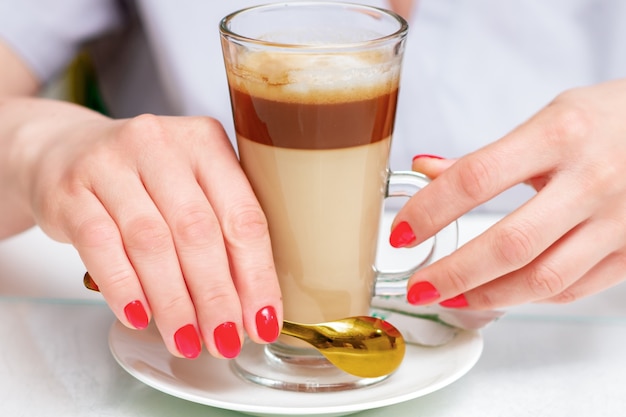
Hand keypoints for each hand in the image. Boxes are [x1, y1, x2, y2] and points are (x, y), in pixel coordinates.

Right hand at [6, 99, 281, 358]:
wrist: (64, 151)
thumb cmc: (144, 178)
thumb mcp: (191, 184)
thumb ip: (222, 227)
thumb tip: (252, 306)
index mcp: (205, 142)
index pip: (243, 215)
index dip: (257, 275)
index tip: (263, 321)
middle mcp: (160, 144)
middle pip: (198, 232)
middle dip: (216, 296)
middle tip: (225, 340)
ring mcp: (110, 164)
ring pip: (151, 243)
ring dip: (173, 302)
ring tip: (186, 340)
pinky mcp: (70, 191)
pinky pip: (102, 246)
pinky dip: (125, 289)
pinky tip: (141, 318)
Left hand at [390, 78, 625, 308]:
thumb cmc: (609, 119)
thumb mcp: (548, 120)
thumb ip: (488, 156)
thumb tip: (426, 170)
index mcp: (559, 135)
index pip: (477, 178)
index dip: (430, 210)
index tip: (401, 234)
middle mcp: (590, 180)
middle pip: (509, 243)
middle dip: (453, 272)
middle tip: (418, 287)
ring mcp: (617, 220)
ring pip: (543, 278)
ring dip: (487, 295)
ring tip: (452, 297)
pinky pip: (573, 288)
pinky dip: (530, 296)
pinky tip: (502, 292)